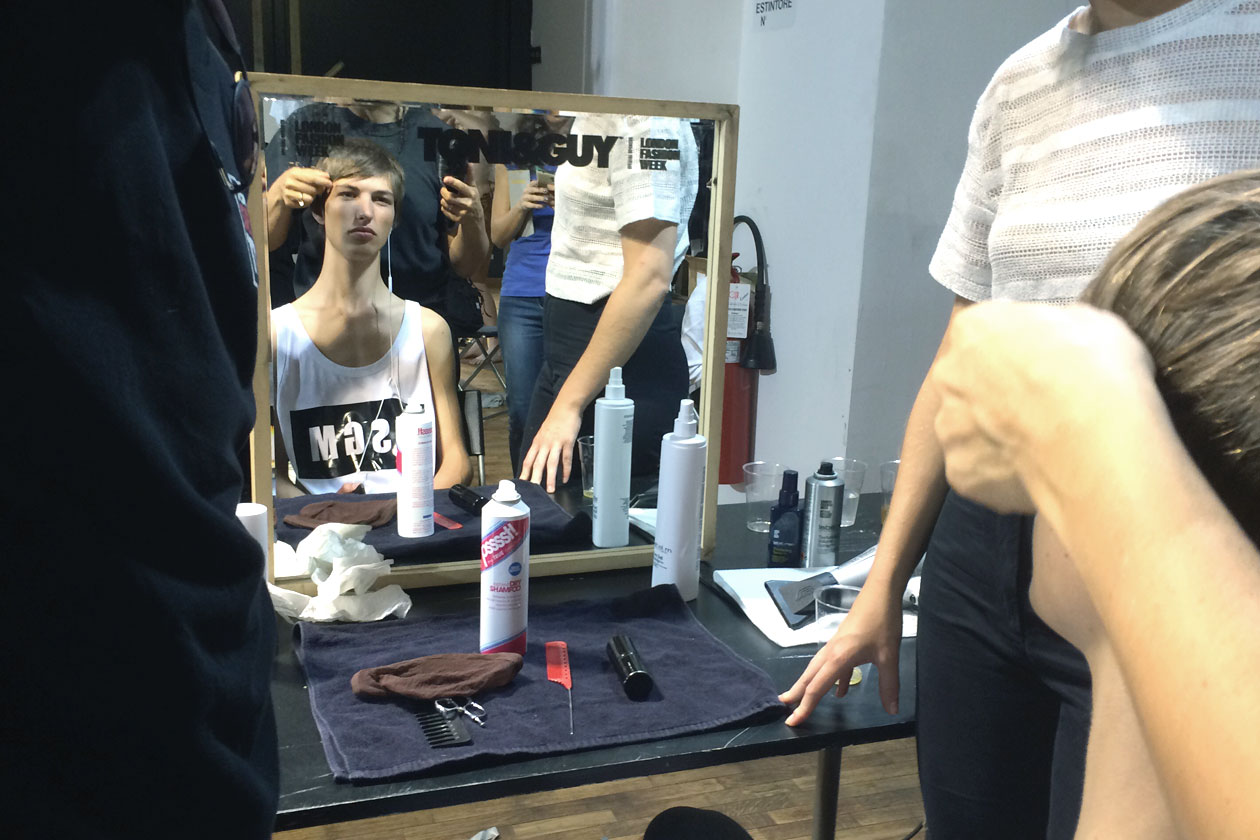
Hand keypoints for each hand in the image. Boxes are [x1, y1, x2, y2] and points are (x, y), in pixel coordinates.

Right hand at [272, 166, 330, 209]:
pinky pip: (304, 204)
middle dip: (319, 190)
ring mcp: (288, 193)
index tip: (330, 183)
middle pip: (312, 189)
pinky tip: (305, 198)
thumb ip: (315, 173)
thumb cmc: (295, 179)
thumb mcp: (302, 173)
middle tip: (320, 189)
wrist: (280, 189)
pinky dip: (308, 202)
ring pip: (309, 198)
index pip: (311, 178)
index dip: (322, 181)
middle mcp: (289, 183)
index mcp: (294, 173)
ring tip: (311, 193)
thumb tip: (327, 176)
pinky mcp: (288, 202)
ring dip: (313, 196)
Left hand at [441, 176, 481, 224]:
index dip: (453, 182)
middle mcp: (468, 204)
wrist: (476, 219)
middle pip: (450, 197)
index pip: (461, 187)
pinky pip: (445, 211)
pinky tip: (447, 205)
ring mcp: (462, 213)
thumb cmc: (473, 199)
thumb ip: (470, 176)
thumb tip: (469, 163)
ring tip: (445, 197)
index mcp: (472, 194)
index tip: (445, 179)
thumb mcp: (473, 188)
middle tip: (443, 189)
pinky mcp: (457, 219)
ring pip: (446, 204)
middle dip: (443, 192)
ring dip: (443, 200)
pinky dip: (443, 207)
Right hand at [516, 180, 553, 211]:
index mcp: (529, 186)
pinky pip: (532, 205)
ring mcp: (524, 198)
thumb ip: (540, 189)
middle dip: (539, 190)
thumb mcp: (535, 192)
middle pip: (532, 190)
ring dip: (540, 198)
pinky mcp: (525, 204)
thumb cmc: (532, 196)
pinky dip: (538, 205)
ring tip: (547, 199)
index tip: (542, 182)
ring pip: (532, 197)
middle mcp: (526, 191)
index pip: (532, 183)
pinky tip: (544, 206)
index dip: (537, 182)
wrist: (523, 205)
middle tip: (546, 191)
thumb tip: (551, 187)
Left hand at [519, 403, 581, 492]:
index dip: (524, 471)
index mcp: (537, 442)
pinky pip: (566, 458)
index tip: (522, 482)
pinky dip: (566, 470)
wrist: (566, 407)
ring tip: (551, 489)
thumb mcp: (544, 432)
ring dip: (550, 478)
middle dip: (535, 478)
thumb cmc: (555, 419)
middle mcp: (545, 443)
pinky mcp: (567, 442)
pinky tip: (565, 478)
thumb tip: (539, 457)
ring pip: (551, 463)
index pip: (528, 459)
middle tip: (533, 490)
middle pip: (538, 463)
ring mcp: (556, 443)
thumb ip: (541, 445)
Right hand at [779, 587, 902, 724]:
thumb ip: (889, 684)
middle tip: (783, 710)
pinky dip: (830, 680)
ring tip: (800, 700)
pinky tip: (840, 691)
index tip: (792, 722)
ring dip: (808, 686)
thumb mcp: (889, 656)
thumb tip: (891, 710)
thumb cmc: (882, 621)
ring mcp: (834, 646)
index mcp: (838, 658)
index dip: (804, 707)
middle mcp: (831, 652)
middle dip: (796, 695)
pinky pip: (830, 665)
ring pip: (816, 671)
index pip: (816, 688)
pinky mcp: (842, 642)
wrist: (880, 592)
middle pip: (809, 678)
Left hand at [931, 302, 1153, 512]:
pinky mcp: (959, 472)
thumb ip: (1057, 328)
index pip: (985, 333)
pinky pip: (978, 471)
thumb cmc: (1095, 372)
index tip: (1043, 367)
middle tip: (1040, 408)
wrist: (1093, 440)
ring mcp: (948, 427)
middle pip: (968, 382)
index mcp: (974, 329)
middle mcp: (948, 375)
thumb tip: (1055, 338)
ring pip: (968, 429)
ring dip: (995, 436)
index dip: (1018, 352)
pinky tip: (1034, 473)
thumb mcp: (1091, 324)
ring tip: (1040, 446)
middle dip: (997, 394)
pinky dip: (1000, 475)